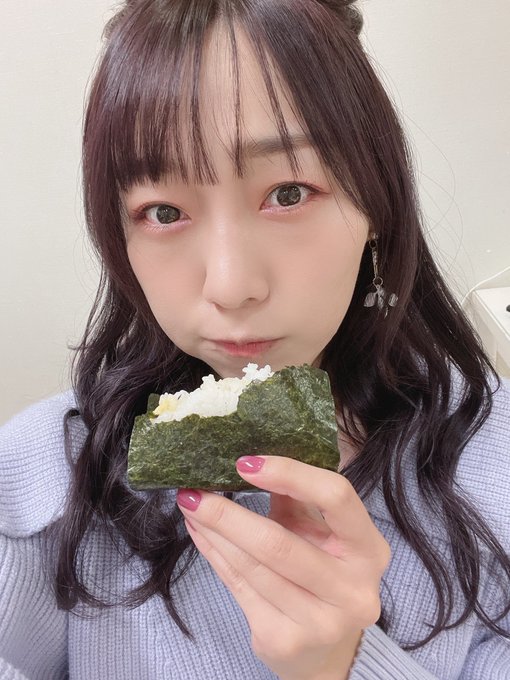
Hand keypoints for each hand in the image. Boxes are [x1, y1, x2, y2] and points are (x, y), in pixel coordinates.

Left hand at [176, 456, 390, 679]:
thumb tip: (250, 460)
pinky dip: (213, 554)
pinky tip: (199, 533)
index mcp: (369, 549)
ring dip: (214, 531)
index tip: (245, 463)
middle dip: (228, 514)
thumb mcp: (320, 530)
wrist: (329, 648)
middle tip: (195, 490)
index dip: (290, 474)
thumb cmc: (323, 571)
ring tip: (191, 505)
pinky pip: (238, 587)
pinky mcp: (285, 641)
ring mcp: (320, 621)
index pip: (336, 497)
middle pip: (279, 542)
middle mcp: (352, 589)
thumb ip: (296, 496)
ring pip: (251, 566)